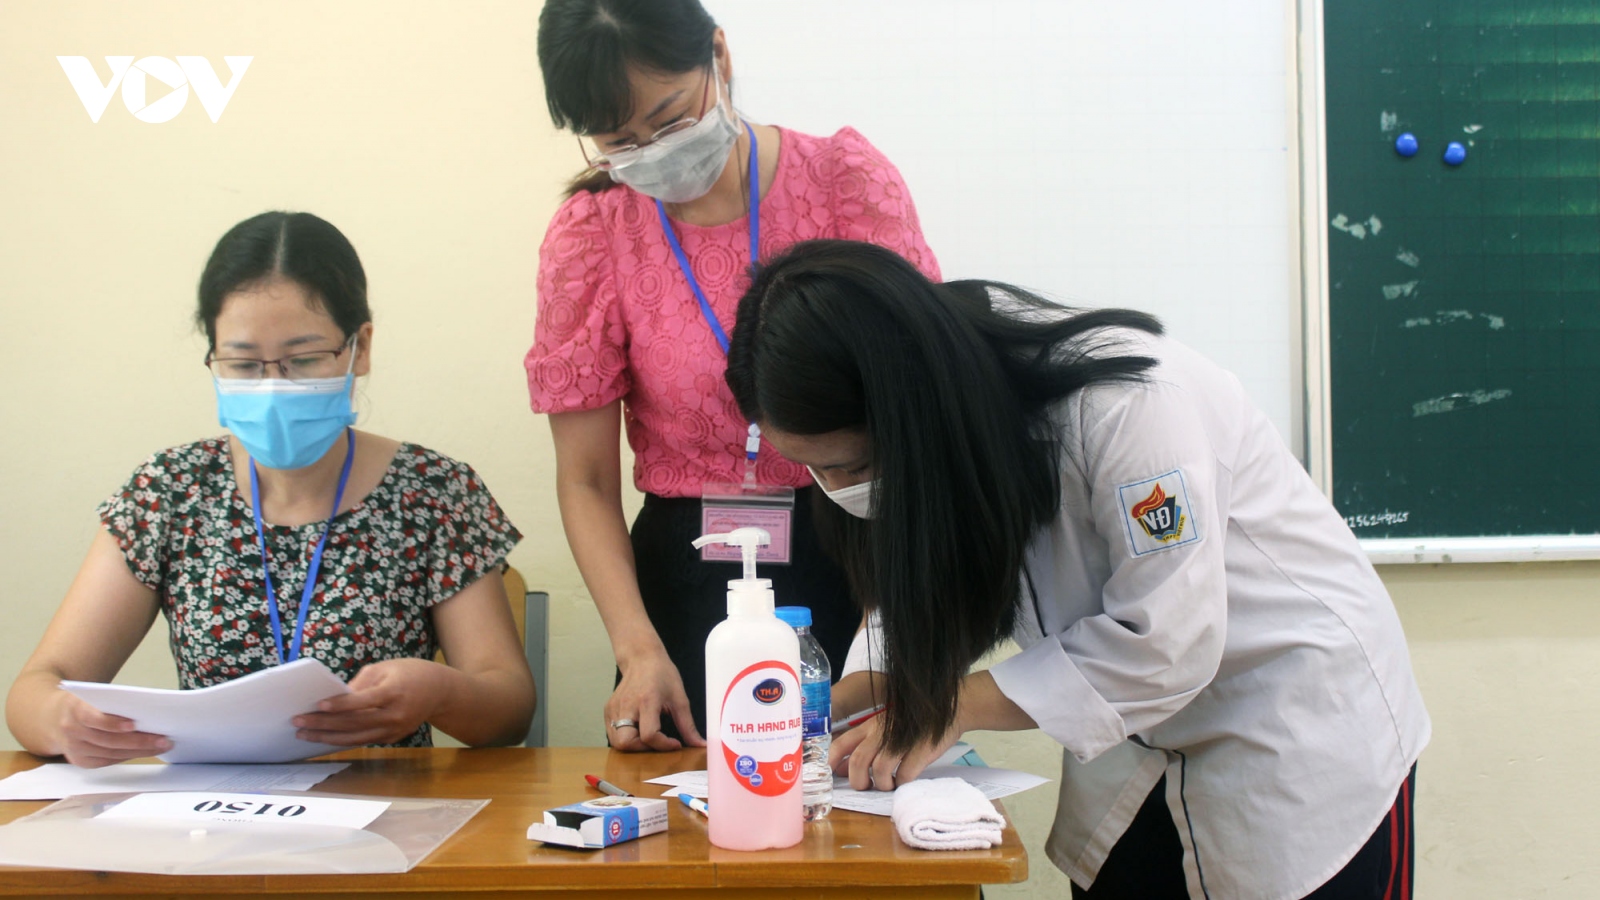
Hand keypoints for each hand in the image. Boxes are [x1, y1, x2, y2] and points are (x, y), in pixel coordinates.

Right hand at [56, 693, 170, 767]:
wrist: (52, 718)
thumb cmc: (84, 703)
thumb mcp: (92, 695)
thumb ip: (112, 702)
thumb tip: (147, 711)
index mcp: (74, 709)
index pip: (93, 718)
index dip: (112, 723)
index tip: (134, 724)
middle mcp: (71, 731)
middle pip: (107, 740)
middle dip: (138, 741)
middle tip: (163, 739)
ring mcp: (74, 749)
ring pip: (110, 753)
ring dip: (139, 751)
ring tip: (161, 746)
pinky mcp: (80, 761)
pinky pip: (107, 761)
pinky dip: (128, 756)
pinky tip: (146, 751)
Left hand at [293, 659, 448, 745]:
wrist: (440, 692)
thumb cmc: (410, 673)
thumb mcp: (386, 668)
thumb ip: (361, 683)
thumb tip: (334, 698)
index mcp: (394, 692)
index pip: (363, 701)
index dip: (340, 704)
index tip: (318, 704)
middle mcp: (395, 715)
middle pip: (354, 723)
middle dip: (323, 723)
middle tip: (297, 721)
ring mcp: (394, 730)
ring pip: (355, 738)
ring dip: (327, 737)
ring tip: (304, 734)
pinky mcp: (392, 738)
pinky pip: (362, 741)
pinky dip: (341, 740)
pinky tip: (323, 737)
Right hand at [605, 647, 704, 751]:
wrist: (641, 658)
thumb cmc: (661, 674)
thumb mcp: (679, 699)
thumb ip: (688, 725)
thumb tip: (699, 744)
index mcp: (647, 701)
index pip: (649, 735)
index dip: (663, 745)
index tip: (675, 744)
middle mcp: (627, 705)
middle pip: (626, 743)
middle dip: (643, 749)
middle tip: (657, 742)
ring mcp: (614, 708)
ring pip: (616, 742)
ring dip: (634, 745)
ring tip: (648, 736)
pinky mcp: (608, 710)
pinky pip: (613, 734)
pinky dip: (625, 738)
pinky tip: (638, 729)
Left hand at [828, 714, 961, 792]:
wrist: (950, 710)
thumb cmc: (913, 723)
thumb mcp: (884, 728)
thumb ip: (863, 745)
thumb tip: (841, 769)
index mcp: (870, 726)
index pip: (841, 744)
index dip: (832, 763)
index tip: (833, 776)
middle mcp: (882, 732)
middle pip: (859, 761)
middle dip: (858, 781)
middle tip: (866, 786)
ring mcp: (902, 740)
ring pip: (880, 769)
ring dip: (882, 784)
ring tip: (889, 784)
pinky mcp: (921, 750)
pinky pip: (905, 775)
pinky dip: (902, 783)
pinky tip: (904, 780)